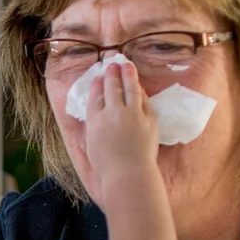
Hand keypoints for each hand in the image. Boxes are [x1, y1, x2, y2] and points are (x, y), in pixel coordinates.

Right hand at [76, 59, 159, 213]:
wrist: (128, 175)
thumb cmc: (106, 168)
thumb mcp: (91, 147)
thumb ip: (92, 130)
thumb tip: (95, 118)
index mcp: (95, 121)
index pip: (95, 97)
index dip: (97, 85)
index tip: (99, 77)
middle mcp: (112, 113)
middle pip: (111, 88)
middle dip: (111, 74)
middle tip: (112, 64)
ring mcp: (132, 114)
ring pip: (129, 89)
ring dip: (127, 75)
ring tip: (126, 65)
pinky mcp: (148, 119)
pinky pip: (144, 100)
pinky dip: (140, 91)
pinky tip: (138, 86)